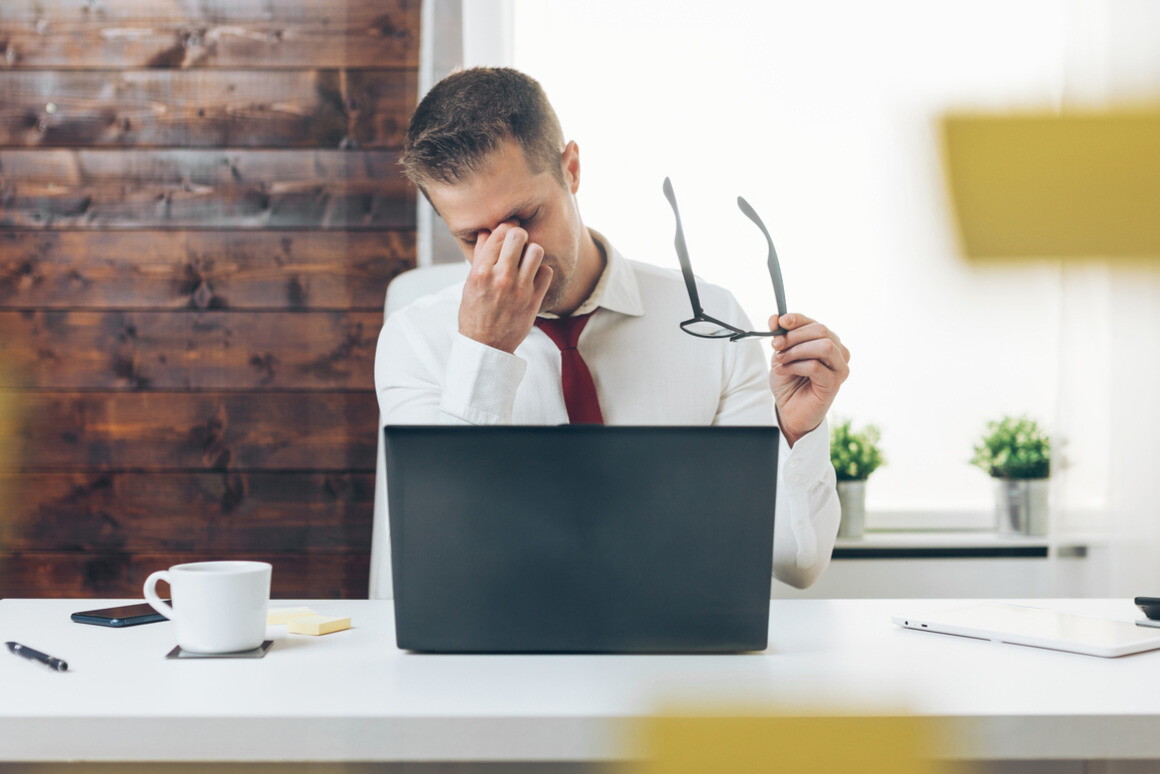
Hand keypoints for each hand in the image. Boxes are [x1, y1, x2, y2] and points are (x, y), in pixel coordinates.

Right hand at [458, 221, 553, 353]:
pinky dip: (541, 272)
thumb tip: (487, 232)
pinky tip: (533, 277)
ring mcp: (519, 289)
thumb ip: (481, 256)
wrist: (486, 345)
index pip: (499, 233)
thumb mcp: (470, 283)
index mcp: (480, 271)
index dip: (506, 227)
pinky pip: (546, 272)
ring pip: (536, 251)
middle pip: (518, 236)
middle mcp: (501, 277)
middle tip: (518, 244)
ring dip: (532, 253)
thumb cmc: (475, 312)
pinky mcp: (534, 300)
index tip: (508, 231)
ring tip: (526, 261)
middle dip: (519, 236)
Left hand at [768, 313, 849, 445]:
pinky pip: (816, 367)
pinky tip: (784, 370)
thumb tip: (775, 318)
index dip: (797, 319)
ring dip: (797, 350)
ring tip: (781, 359)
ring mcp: (839, 368)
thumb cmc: (789, 381)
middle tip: (776, 345)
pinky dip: (796, 366)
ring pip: (824, 346)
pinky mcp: (834, 384)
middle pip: (821, 330)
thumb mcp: (781, 353)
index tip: (780, 322)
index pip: (815, 323)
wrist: (789, 409)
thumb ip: (781, 336)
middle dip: (795, 336)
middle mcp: (838, 352)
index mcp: (827, 341)